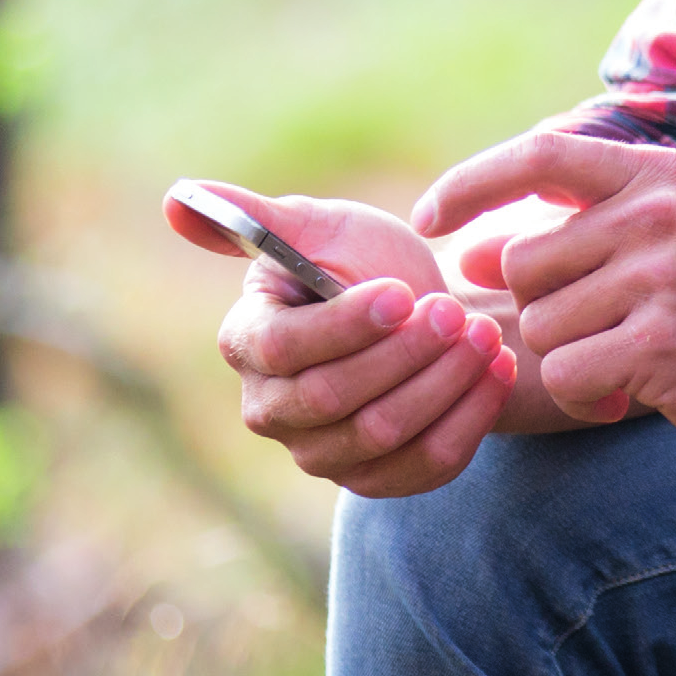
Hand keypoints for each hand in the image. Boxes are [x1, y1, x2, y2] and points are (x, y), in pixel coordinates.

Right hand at [165, 181, 516, 496]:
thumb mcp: (318, 227)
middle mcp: (271, 410)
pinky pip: (425, 467)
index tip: (403, 291)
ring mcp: (322, 454)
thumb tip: (176, 196)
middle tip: (457, 313)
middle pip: (335, 401)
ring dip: (445, 384)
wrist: (423, 307)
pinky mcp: (376, 479)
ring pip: (384, 436)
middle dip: (405, 355)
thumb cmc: (361, 261)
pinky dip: (470, 419)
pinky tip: (499, 370)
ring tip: (485, 334)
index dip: (348, 325)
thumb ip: (256, 217)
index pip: (287, 349)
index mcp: (247, 342)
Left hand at [417, 134, 675, 467]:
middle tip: (600, 330)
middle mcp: (657, 213)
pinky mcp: (660, 342)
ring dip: (568, 357)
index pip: (538, 155)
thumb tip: (468, 251)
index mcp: (655, 174)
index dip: (469, 184)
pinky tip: (625, 394)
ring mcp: (660, 276)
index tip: (425, 220)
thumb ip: (575, 235)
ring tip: (627, 360)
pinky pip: (565, 374)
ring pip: (539, 324)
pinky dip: (582, 396)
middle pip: (522, 261)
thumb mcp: (664, 242)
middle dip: (541, 308)